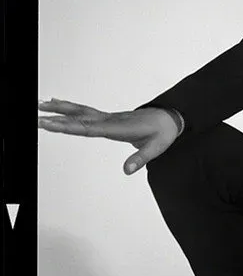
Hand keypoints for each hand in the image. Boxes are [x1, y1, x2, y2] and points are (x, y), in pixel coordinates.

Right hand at [38, 98, 180, 174]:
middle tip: (38, 118)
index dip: (69, 126)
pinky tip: (59, 104)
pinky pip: (86, 112)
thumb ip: (140, 159)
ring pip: (81, 111)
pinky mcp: (109, 118)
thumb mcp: (156, 148)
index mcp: (119, 128)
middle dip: (58, 119)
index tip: (51, 124)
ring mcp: (109, 117)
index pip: (89, 128)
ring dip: (61, 109)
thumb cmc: (163, 133)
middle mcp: (111, 120)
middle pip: (80, 118)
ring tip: (41, 105)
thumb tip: (127, 170)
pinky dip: (71, 108)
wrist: (170, 119)